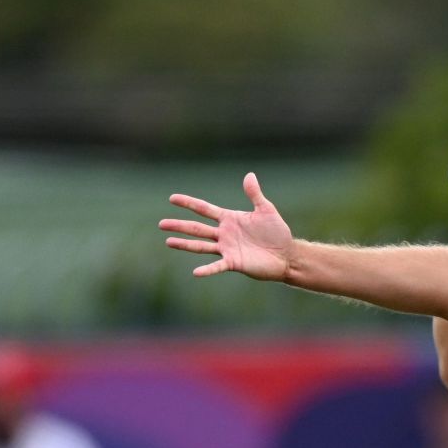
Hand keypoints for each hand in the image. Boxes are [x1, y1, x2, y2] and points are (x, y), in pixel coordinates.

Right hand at [161, 173, 294, 280]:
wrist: (287, 254)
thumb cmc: (277, 232)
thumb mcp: (266, 210)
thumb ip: (255, 194)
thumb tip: (249, 175)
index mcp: (229, 219)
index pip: (204, 209)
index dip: (189, 203)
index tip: (172, 198)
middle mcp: (224, 234)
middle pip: (197, 228)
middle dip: (179, 225)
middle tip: (161, 223)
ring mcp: (227, 249)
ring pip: (201, 245)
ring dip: (185, 244)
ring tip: (168, 242)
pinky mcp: (234, 263)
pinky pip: (217, 266)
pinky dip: (207, 269)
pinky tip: (195, 272)